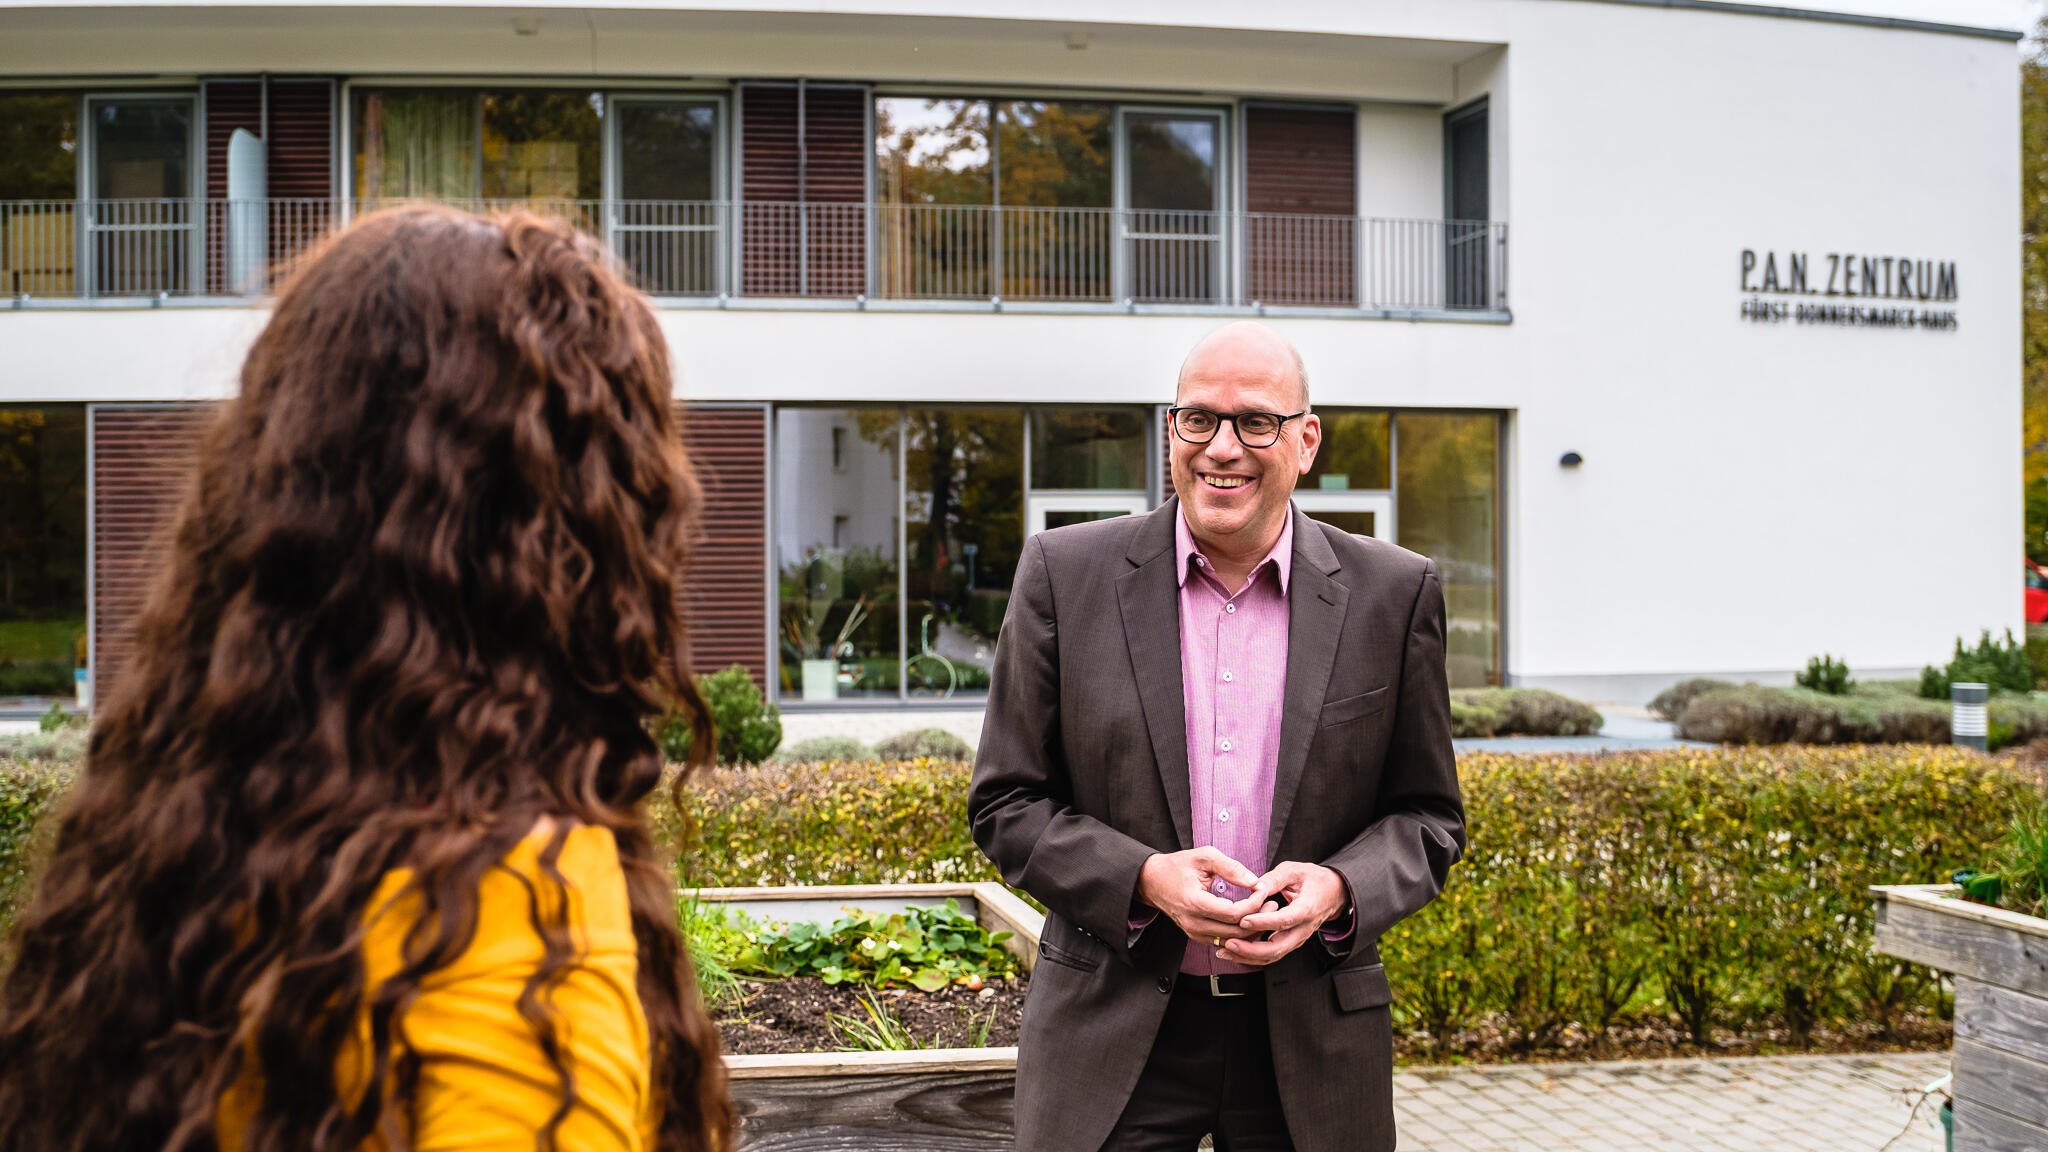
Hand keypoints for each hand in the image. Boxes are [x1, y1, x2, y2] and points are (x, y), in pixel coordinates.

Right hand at [1136, 847, 1266, 944]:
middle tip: (1273, 903)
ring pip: (1232, 941)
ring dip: (1251, 929)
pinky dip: (1240, 934)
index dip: (1253, 903)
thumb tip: (1254, 881)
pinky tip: (1251, 920)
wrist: (1152, 881)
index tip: (1263, 889)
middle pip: (1235, 931)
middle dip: (1258, 918)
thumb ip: (1231, 867)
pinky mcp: (1196, 936)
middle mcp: (1194, 923)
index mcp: (1195, 903)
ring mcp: (1194, 933)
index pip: (1234, 913)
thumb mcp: (1204, 857)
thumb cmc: (1178, 866)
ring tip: (1265, 911)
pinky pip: (1224, 942)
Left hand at [1220, 861, 1348, 966]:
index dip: (1263, 922)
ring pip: (1273, 955)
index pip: (1284, 920)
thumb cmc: (1313, 880)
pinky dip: (1253, 956)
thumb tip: (1254, 886)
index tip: (1243, 920)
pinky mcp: (1290, 942)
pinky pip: (1272, 954)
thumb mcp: (1294, 871)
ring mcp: (1297, 938)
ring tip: (1225, 951)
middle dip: (1251, 949)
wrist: (1333, 893)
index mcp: (1307, 909)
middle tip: (1229, 943)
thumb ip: (1274, 878)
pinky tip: (1234, 952)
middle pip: (1278, 947)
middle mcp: (1303, 929)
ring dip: (1248, 956)